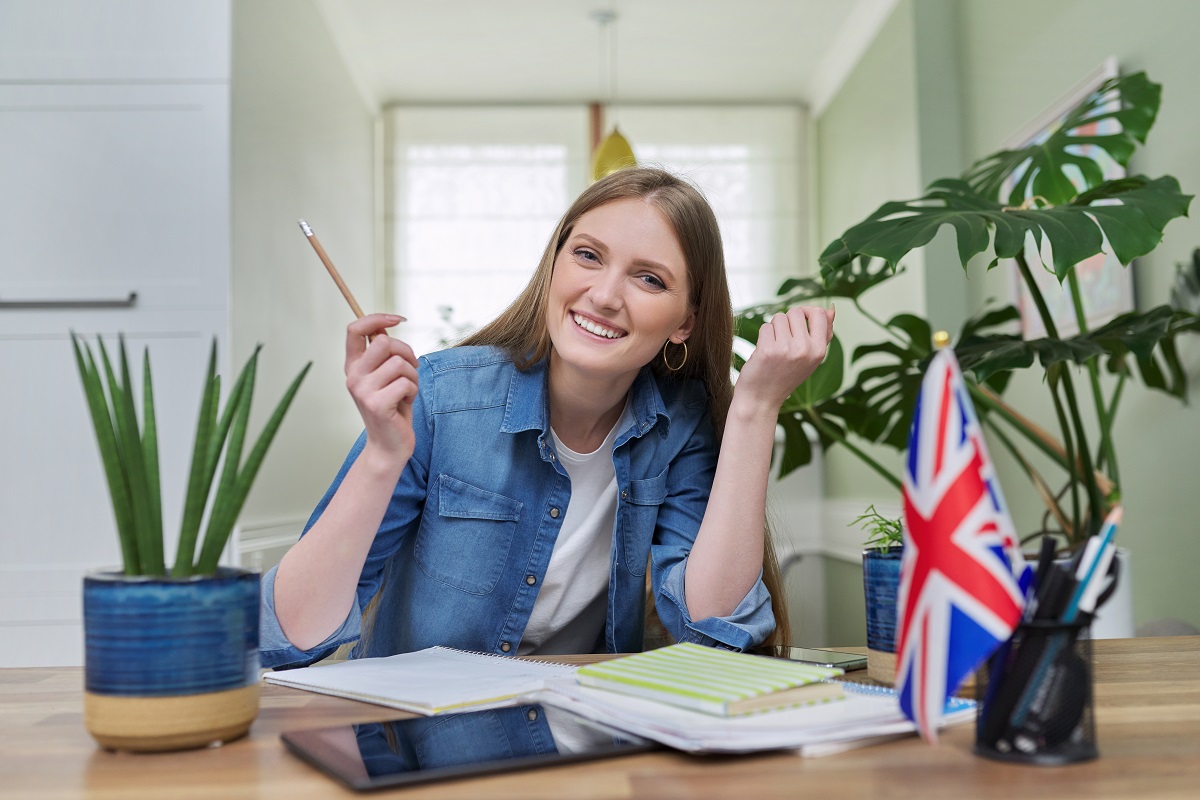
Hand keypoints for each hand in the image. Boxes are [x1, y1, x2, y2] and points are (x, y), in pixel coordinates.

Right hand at [344, 314, 417, 464]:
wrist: (389, 445)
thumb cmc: (392, 407)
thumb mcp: (385, 375)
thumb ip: (382, 352)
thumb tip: (384, 324)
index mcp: (353, 365)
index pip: (355, 329)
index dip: (377, 317)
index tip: (398, 319)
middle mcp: (353, 376)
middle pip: (383, 341)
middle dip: (406, 351)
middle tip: (410, 368)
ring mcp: (362, 390)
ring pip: (399, 363)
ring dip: (413, 376)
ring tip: (407, 391)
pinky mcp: (376, 404)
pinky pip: (406, 383)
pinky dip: (413, 392)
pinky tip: (405, 403)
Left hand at [735, 305, 835, 412]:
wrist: (762, 399)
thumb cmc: (786, 375)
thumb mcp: (810, 358)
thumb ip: (822, 334)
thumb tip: (830, 309)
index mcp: (819, 351)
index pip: (819, 313)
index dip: (806, 312)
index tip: (798, 321)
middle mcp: (805, 350)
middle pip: (796, 312)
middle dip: (787, 321)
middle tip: (783, 340)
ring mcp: (786, 350)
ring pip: (779, 318)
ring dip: (774, 328)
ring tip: (774, 347)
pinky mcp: (768, 350)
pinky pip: (765, 327)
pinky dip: (763, 336)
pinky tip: (764, 352)